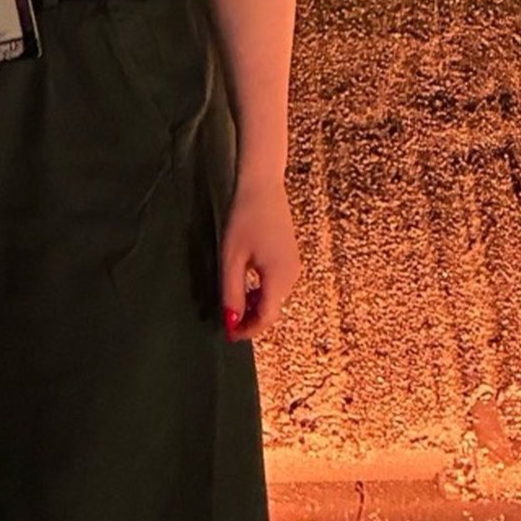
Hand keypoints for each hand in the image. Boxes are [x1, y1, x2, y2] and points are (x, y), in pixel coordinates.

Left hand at [219, 171, 301, 341]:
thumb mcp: (231, 258)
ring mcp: (294, 266)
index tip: (227, 334)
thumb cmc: (244, 219)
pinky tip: (244, 284)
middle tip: (226, 320)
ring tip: (232, 302)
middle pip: (272, 310)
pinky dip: (261, 292)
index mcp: (279, 278)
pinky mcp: (291, 258)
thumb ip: (232, 292)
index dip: (246, 330)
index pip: (266, 318)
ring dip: (254, 305)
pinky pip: (277, 285)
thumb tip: (230, 322)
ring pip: (274, 298)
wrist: (263, 186)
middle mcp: (292, 276)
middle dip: (250, 319)